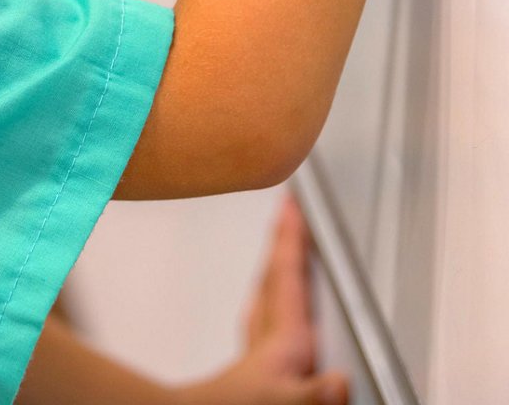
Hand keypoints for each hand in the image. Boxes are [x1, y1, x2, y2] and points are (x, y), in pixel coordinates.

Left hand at [179, 194, 348, 404]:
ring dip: (273, 273)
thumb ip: (313, 396)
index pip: (287, 279)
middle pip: (273, 280)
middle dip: (282, 245)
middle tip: (287, 214)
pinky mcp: (250, 379)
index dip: (292, 240)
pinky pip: (261, 325)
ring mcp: (257, 359)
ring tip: (279, 255)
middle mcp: (268, 344)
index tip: (293, 205)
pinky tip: (267, 319)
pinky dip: (267, 308)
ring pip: (264, 300)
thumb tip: (339, 382)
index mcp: (282, 344)